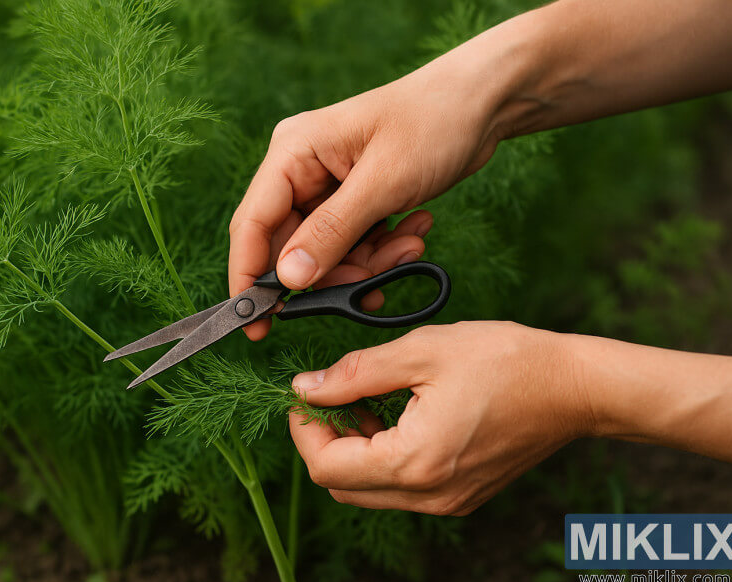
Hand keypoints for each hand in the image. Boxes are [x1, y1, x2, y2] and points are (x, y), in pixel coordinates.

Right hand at [228, 50, 512, 339]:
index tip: (255, 327)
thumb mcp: (382, 182)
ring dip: (366, 265)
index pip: (253, 224)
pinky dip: (380, 253)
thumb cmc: (432, 124)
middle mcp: (302, 170)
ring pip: (326, 254)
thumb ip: (331, 233)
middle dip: (330, 274)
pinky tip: (413, 235)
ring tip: (410, 245)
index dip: (249, 278)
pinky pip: (352, 246)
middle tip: (367, 287)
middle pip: (291, 246)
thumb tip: (288, 280)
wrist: (482, 104)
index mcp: (293, 152)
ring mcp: (328, 187)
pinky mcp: (354, 201)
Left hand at [288, 321, 589, 514]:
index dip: (303, 430)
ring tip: (366, 402)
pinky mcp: (461, 496)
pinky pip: (402, 489)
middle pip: (343, 485)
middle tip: (332, 396)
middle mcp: (429, 496)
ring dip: (353, 450)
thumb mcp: (421, 352)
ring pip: (370, 491)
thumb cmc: (506, 362)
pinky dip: (384, 458)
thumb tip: (306, 388)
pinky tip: (396, 417)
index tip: (304, 395)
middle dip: (324, 442)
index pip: (326, 467)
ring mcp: (448, 502)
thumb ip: (355, 373)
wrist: (574, 388)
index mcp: (415, 462)